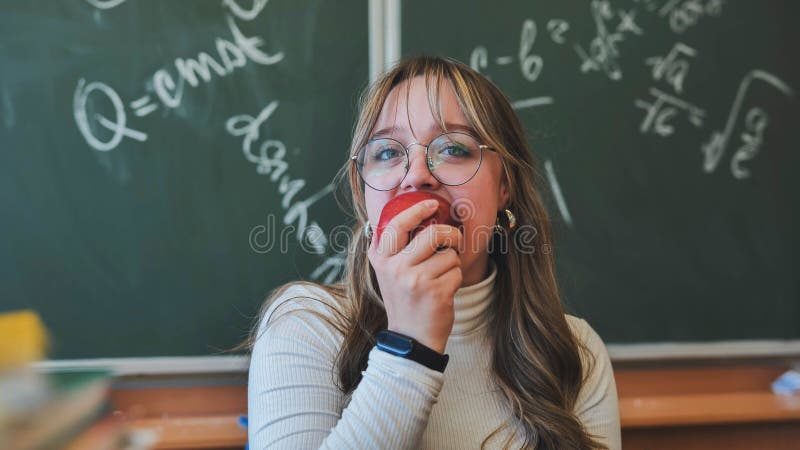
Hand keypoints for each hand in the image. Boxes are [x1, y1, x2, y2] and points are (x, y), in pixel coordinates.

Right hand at [367, 199, 462, 353]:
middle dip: (450, 235)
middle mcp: (395, 267)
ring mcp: (415, 280)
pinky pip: (457, 272)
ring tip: (439, 278)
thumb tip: (413, 214)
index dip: (417, 210)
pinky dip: (455, 280)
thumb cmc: (404, 300)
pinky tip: (443, 292)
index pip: (398, 224)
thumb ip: (395, 246)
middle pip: (433, 233)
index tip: (432, 206)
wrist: (411, 338)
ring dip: (452, 264)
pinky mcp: (436, 292)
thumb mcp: (388, 272)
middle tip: (454, 240)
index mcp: (381, 258)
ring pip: (449, 254)